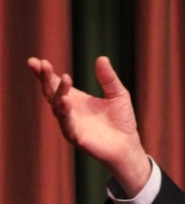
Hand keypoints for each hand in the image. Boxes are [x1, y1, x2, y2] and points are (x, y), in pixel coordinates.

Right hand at [28, 56, 150, 196]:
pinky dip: (65, 113)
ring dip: (58, 92)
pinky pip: (67, 124)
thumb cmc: (122, 120)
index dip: (45, 73)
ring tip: (64, 79)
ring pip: (58, 106)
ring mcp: (70, 123)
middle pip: (51, 92)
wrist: (128, 145)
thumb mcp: (118, 94)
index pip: (55, 83)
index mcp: (75, 98)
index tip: (37, 61)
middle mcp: (68, 110)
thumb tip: (102, 57)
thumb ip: (108, 78)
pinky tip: (65, 101)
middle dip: (46, 78)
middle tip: (42, 65)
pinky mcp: (76, 137)